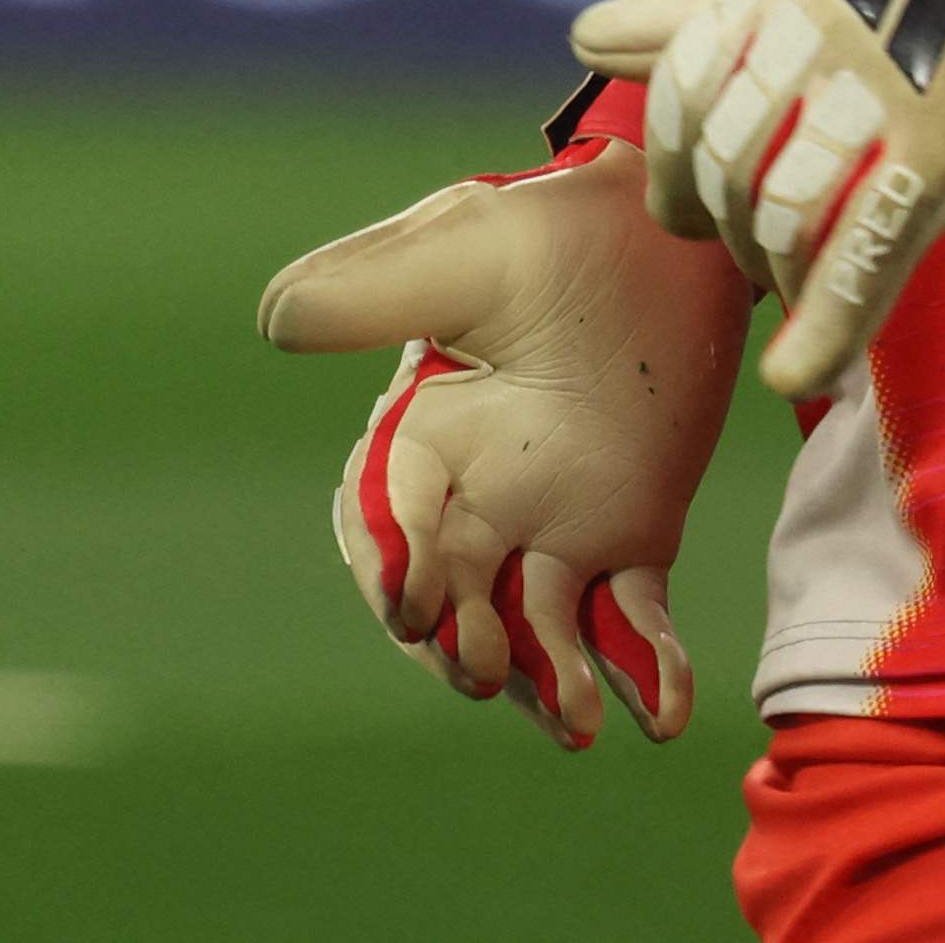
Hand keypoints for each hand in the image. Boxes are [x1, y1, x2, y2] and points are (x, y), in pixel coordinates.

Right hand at [255, 141, 742, 748]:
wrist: (672, 226)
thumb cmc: (554, 226)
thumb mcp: (461, 249)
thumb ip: (369, 289)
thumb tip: (271, 325)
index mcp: (422, 431)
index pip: (384, 522)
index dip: (390, 565)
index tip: (409, 601)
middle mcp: (478, 491)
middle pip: (448, 596)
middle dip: (455, 641)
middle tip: (482, 666)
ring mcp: (555, 520)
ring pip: (533, 628)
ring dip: (546, 680)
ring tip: (577, 718)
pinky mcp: (631, 532)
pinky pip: (630, 619)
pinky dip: (645, 670)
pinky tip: (662, 710)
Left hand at [563, 0, 944, 403]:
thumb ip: (695, 18)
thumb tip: (584, 38)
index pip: (681, 86)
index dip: (670, 157)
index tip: (681, 199)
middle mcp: (818, 36)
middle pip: (725, 160)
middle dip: (724, 221)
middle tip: (753, 245)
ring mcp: (879, 99)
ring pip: (783, 213)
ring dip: (779, 271)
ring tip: (796, 284)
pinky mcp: (942, 157)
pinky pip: (863, 253)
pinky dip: (828, 327)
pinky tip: (795, 375)